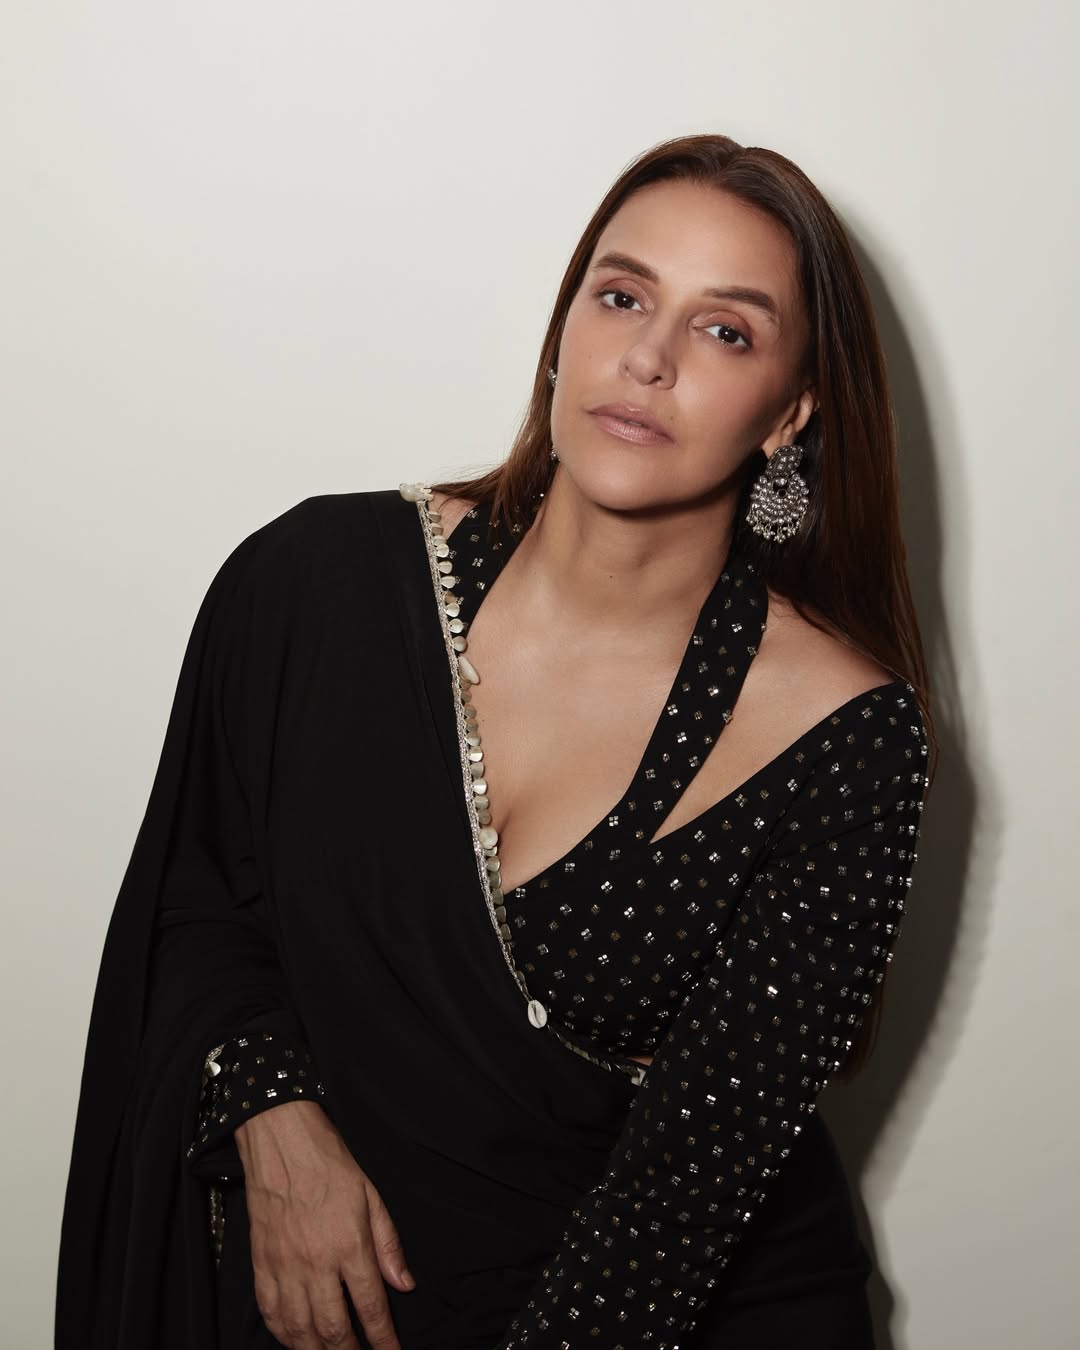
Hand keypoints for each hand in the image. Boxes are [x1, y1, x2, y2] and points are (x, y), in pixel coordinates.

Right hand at [235, 1099, 413, 1348]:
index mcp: (349, 1244)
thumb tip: (404, 1283)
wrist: (283, 1141)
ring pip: (300, 1330)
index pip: (370, 1306)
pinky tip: (297, 1341)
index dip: (383, 1338)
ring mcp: (285, 1267)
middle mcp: (316, 1263)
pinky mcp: (261, 1265)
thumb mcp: (372, 1197)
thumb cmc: (330, 1164)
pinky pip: (271, 1314)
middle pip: (333, 1329)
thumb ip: (388, 1245)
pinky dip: (285, 1335)